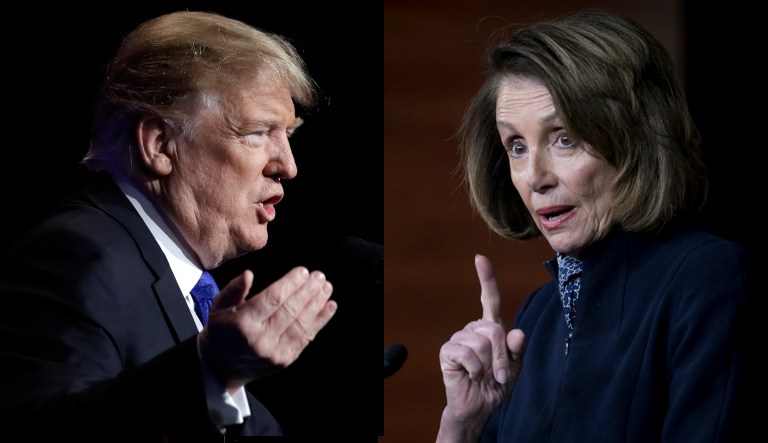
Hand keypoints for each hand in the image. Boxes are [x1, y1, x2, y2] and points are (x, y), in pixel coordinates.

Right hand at [198, 267, 336, 391]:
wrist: (220, 368)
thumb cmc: (222, 332)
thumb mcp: (219, 307)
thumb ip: (234, 289)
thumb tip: (249, 274)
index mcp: (242, 323)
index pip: (272, 299)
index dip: (290, 284)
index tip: (303, 271)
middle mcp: (260, 339)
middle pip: (290, 310)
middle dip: (307, 291)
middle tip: (319, 276)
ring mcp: (274, 352)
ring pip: (301, 324)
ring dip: (316, 304)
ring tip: (326, 288)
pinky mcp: (284, 360)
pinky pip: (306, 338)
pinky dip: (319, 321)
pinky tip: (329, 307)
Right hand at [437, 254, 524, 440]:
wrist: (479, 408)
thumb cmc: (496, 386)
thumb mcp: (515, 368)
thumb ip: (517, 350)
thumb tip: (517, 333)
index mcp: (490, 328)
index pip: (489, 299)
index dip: (486, 279)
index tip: (480, 259)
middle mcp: (473, 329)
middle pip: (494, 329)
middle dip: (502, 356)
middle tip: (500, 374)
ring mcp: (458, 338)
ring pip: (482, 343)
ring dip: (489, 366)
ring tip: (484, 376)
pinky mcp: (448, 351)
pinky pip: (468, 353)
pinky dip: (475, 369)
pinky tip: (471, 376)